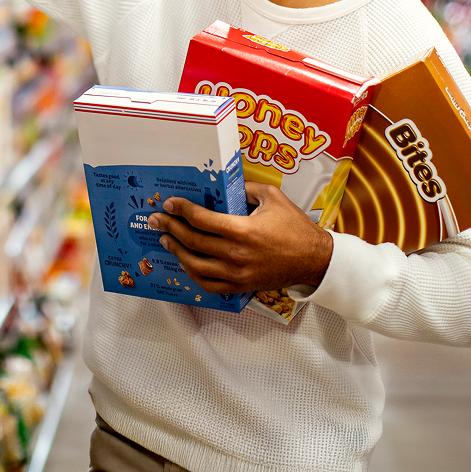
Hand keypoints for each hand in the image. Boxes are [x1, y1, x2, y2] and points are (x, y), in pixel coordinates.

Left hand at [147, 183, 333, 294]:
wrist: (314, 261)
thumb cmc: (295, 227)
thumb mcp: (273, 197)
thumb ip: (247, 188)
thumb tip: (225, 184)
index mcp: (243, 230)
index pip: (202, 220)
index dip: (182, 210)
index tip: (170, 203)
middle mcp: (236, 254)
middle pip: (193, 241)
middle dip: (170, 228)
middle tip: (156, 219)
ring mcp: (236, 274)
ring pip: (195, 265)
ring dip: (176, 251)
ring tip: (165, 239)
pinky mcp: (240, 287)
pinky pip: (208, 284)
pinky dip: (192, 273)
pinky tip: (185, 261)